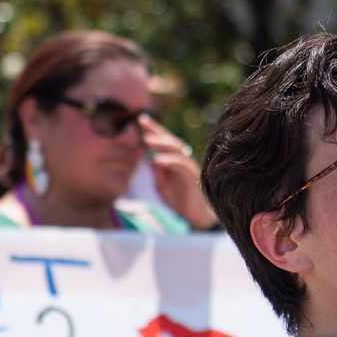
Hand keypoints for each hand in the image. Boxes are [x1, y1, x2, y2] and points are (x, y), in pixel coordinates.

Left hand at [140, 114, 215, 228]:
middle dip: (156, 130)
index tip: (141, 119)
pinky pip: (181, 165)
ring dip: (161, 144)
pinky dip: (168, 161)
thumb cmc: (180, 200)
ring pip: (176, 149)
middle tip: (142, 123)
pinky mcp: (192, 176)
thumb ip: (157, 174)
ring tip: (147, 141)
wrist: (196, 216)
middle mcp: (183, 160)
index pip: (164, 141)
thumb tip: (151, 161)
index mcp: (174, 160)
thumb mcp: (162, 186)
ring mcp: (189, 167)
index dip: (153, 129)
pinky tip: (156, 159)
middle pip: (170, 140)